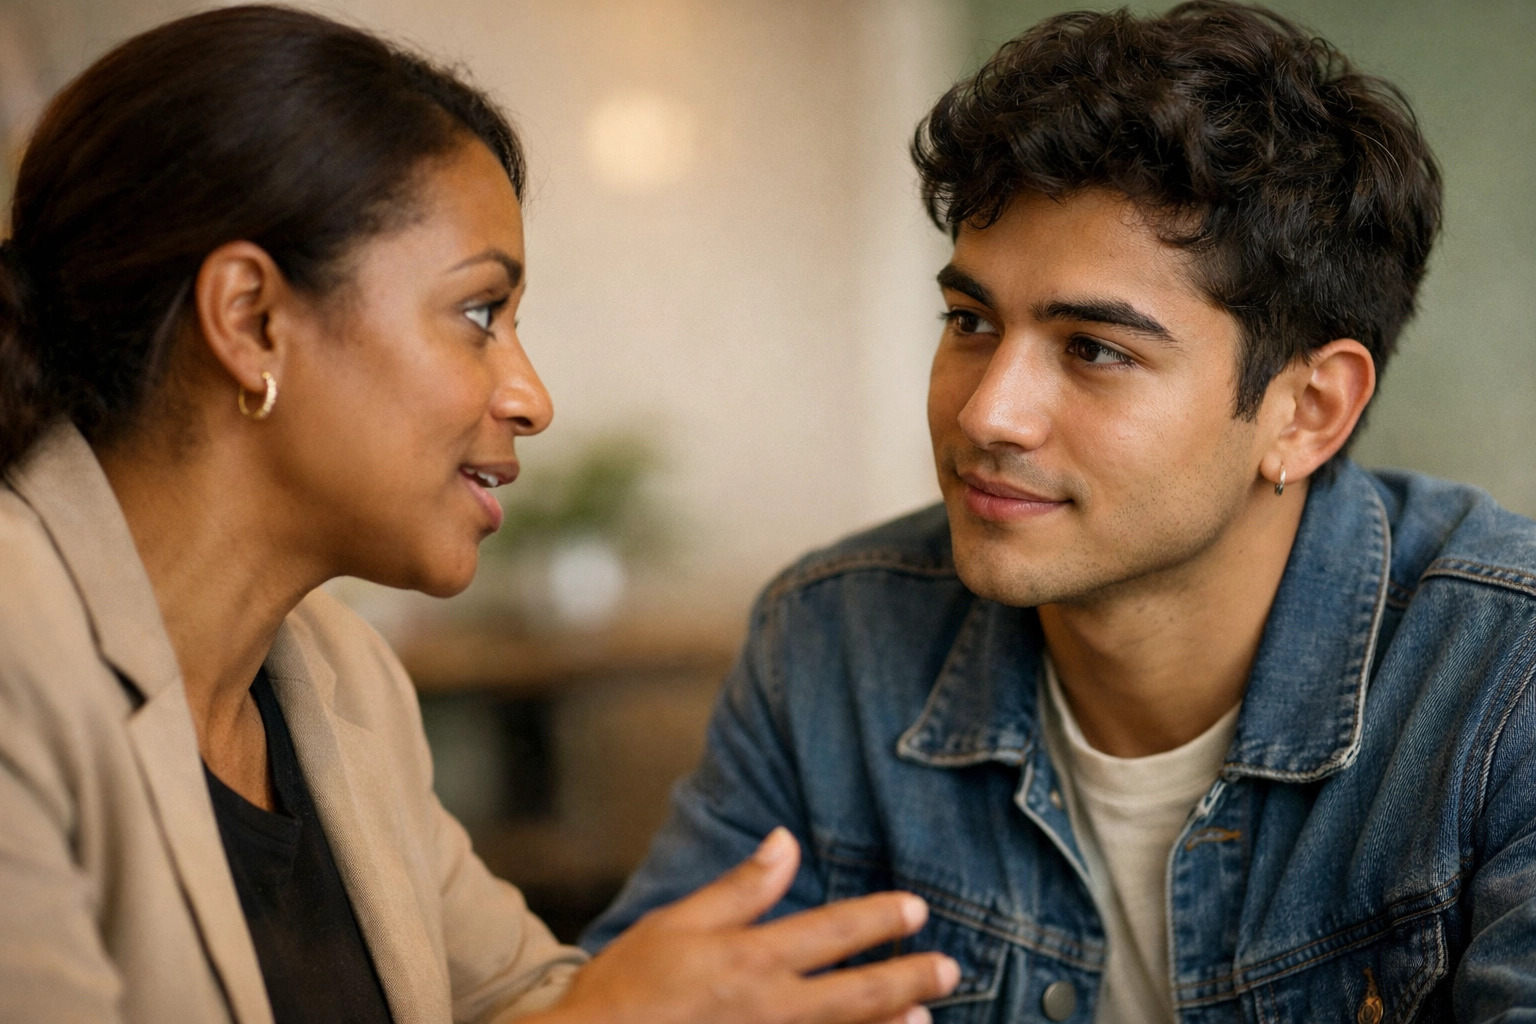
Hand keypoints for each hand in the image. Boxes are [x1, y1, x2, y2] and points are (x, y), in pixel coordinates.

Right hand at [539, 827, 959, 1023]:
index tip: (917, 907)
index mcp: (750, 959)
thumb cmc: (629, 987)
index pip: (832, 932)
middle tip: (949, 969)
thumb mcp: (678, 922)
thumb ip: (741, 887)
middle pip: (857, 994)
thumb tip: (785, 840)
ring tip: (926, 1018)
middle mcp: (770, 1009)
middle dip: (908, 979)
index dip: (879, 918)